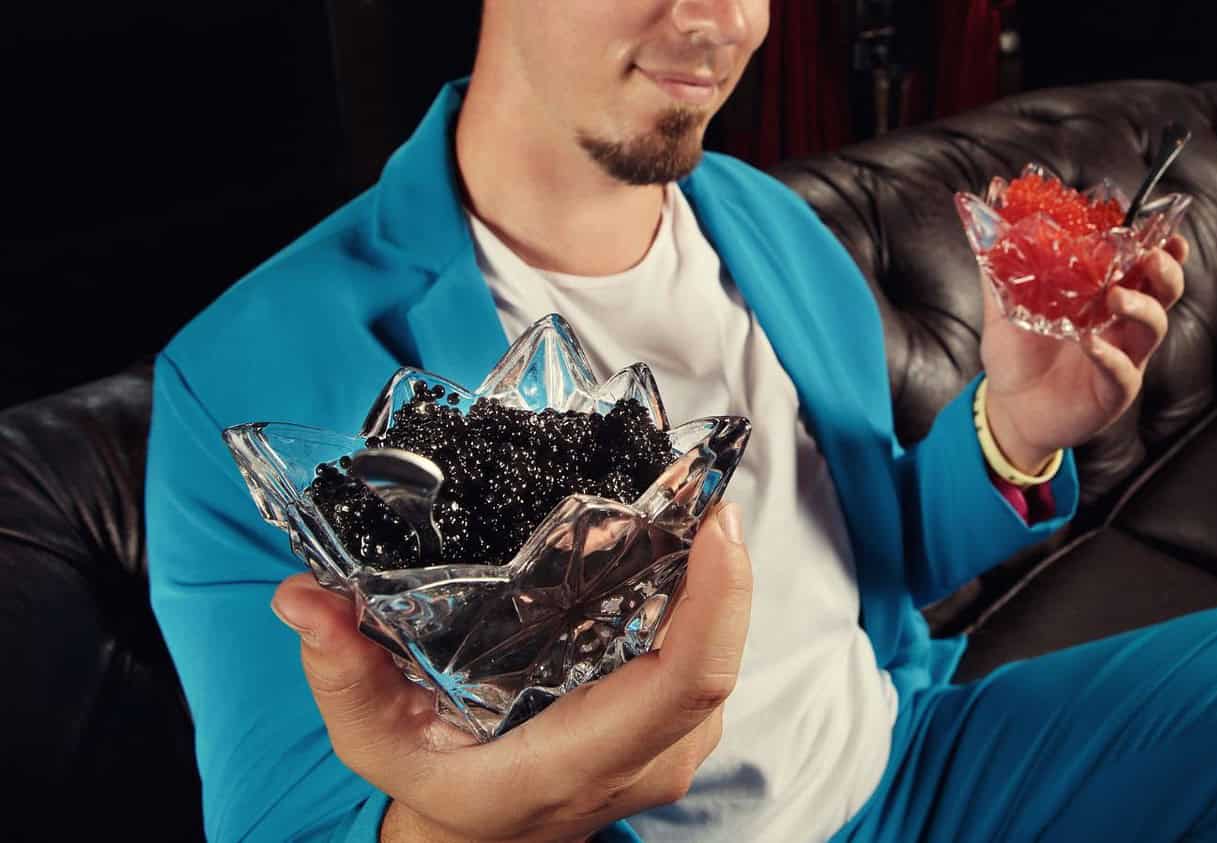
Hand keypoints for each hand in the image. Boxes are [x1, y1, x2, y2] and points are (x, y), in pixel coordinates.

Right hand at [270, 503, 752, 842]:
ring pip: (720, 656)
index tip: (717, 523)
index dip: (719, 599)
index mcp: (579, 760)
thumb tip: (306, 598)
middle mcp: (644, 760)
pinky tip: (673, 554)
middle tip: (694, 488)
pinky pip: (707, 660)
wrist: (485, 838)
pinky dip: (702, 604)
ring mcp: (673, 751)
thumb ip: (344, 673)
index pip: (686, 682)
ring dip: (712, 582)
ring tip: (682, 508)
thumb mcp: (376, 740)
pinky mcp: (680, 733)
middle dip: (721, 568)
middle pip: (719, 659)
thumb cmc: (439, 788)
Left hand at [979, 236, 1189, 471]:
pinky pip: (1123, 372)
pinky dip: (1111, 356)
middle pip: (1164, 292)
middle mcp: (1122, 325)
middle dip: (1166, 270)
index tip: (1164, 230)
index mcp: (1104, 297)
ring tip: (1117, 295)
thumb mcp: (1004, 309)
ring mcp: (1123, 357)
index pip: (1142, 266)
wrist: (1009, 409)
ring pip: (1154, 327)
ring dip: (1141, 306)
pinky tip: (1091, 343)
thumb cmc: (1016, 357)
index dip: (1161, 247)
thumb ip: (999, 272)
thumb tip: (985, 228)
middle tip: (1151, 255)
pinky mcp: (1113, 391)